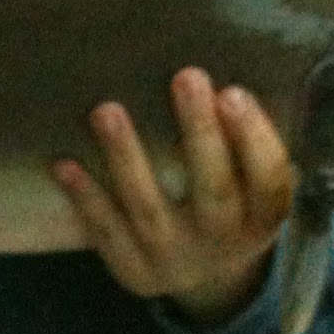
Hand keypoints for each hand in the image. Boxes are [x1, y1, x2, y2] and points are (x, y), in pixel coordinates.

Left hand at [52, 68, 292, 325]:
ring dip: (127, 158)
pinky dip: (87, 198)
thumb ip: (247, 134)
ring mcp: (177, 260)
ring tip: (106, 110)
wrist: (206, 276)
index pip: (269, 179)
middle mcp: (224, 242)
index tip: (232, 91)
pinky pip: (108, 233)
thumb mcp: (253, 177)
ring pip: (150, 210)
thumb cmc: (231, 195)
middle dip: (199, 132)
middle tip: (187, 77)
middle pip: (214, 190)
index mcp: (264, 215)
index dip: (254, 138)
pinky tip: (65, 163)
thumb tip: (229, 58)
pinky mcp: (135, 270)